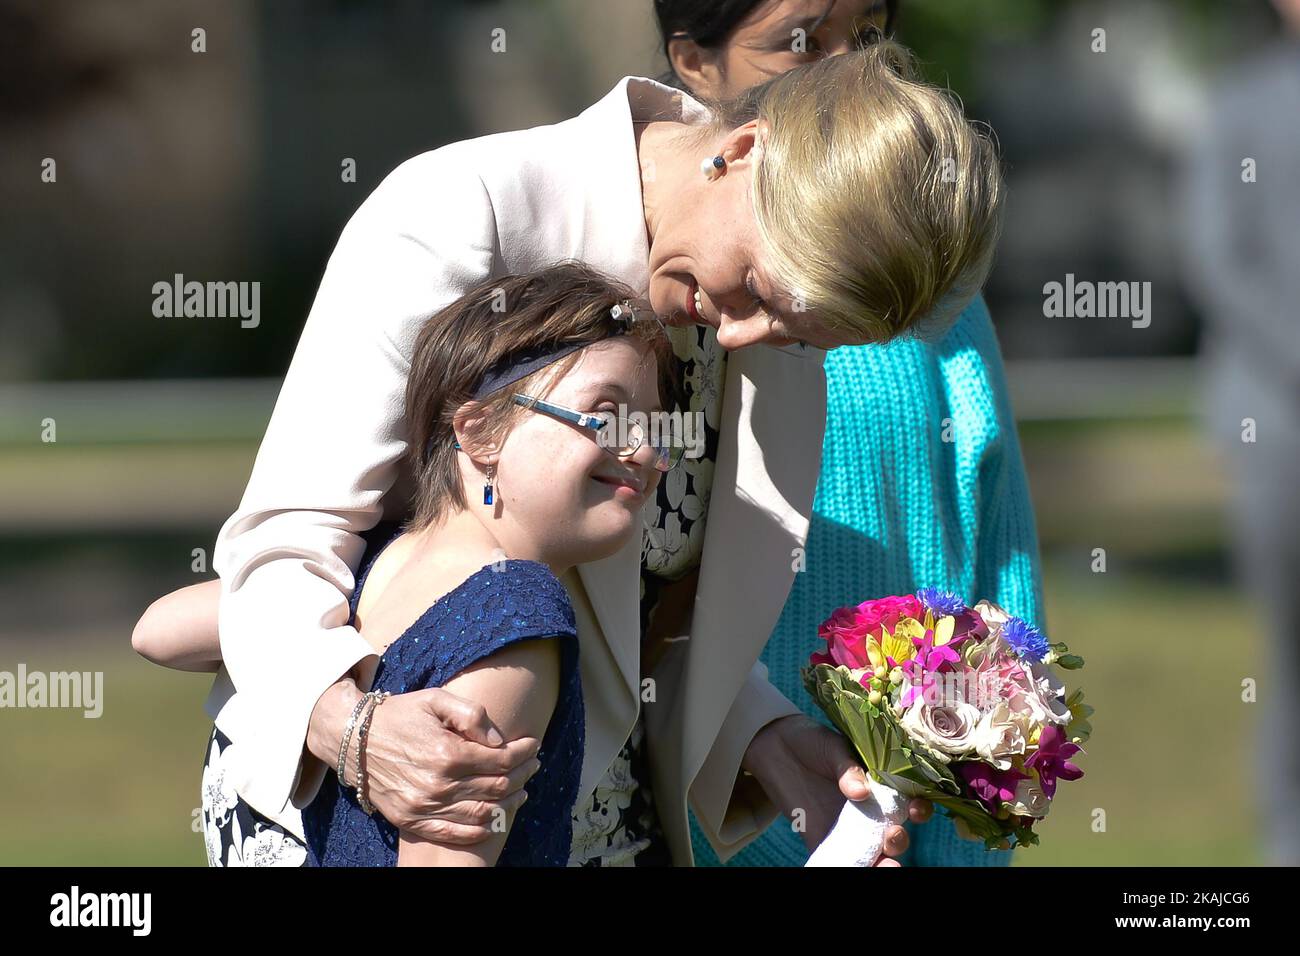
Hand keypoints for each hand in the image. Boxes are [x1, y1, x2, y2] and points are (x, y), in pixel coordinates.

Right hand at [309, 681, 540, 844]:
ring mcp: (425, 807)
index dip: (524, 753)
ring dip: (509, 803)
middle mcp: (438, 784)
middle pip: (497, 787)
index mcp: (447, 753)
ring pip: (482, 813)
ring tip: (522, 791)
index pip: (502, 760)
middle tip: (534, 766)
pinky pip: (456, 833)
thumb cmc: (400, 716)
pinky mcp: (413, 821)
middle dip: (523, 775)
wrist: (355, 740)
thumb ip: (470, 714)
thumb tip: (498, 740)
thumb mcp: (435, 700)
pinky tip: (496, 820)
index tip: (534, 745)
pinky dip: (481, 830)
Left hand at [743, 714, 932, 865]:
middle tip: (892, 837)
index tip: (916, 809)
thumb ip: (847, 768)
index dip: (918, 809)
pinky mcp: (822, 839)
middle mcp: (869, 811)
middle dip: (898, 841)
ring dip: (882, 862)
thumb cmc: (813, 742)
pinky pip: (838, 861)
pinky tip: (848, 868)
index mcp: (881, 786)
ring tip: (884, 865)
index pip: (909, 802)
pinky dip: (846, 868)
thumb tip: (860, 792)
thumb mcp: (833, 748)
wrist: (776, 747)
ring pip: (871, 853)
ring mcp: (847, 828)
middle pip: (893, 834)